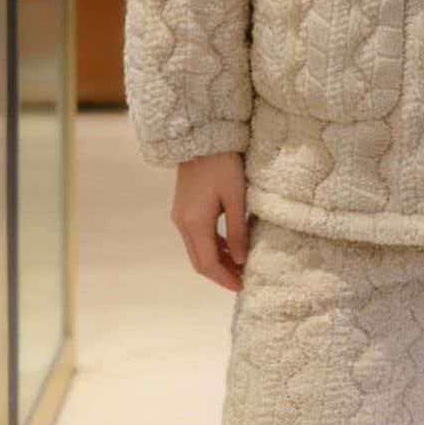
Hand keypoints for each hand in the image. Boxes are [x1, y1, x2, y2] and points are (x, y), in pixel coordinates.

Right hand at [170, 151, 250, 291]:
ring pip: (197, 250)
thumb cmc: (223, 164)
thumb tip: (240, 260)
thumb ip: (237, 231)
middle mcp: (182, 223)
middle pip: (199, 261)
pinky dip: (212, 246)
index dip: (224, 279)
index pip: (207, 264)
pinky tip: (229, 246)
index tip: (242, 287)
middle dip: (220, 273)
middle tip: (243, 280)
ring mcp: (181, 216)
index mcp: (194, 223)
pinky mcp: (184, 209)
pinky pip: (196, 237)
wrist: (201, 138)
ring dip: (217, 260)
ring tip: (240, 265)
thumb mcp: (236, 197)